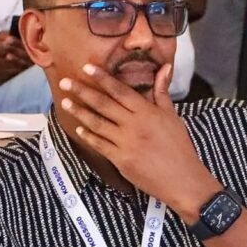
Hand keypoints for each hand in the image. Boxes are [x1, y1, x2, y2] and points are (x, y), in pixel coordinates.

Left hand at [59, 62, 220, 218]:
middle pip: (104, 104)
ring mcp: (126, 143)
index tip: (87, 68)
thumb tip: (164, 67)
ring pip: (98, 123)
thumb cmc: (179, 147)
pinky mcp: (121, 160)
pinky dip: (88, 135)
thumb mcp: (172, 116)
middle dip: (83, 92)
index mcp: (147, 112)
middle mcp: (134, 125)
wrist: (181, 179)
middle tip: (65, 82)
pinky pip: (100, 144)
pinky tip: (78, 128)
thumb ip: (162, 92)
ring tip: (65, 102)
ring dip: (80, 112)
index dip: (102, 78)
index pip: (120, 91)